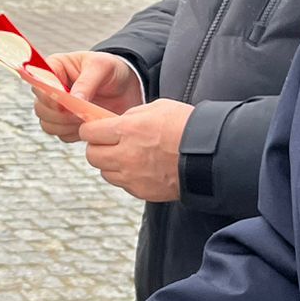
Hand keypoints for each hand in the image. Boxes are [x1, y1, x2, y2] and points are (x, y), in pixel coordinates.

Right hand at [34, 50, 143, 139]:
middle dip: (59, 115)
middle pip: (40, 108)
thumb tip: (73, 100)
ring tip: (86, 119)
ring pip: (48, 124)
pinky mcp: (67, 124)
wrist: (127, 87)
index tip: (63, 104)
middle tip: (79, 114)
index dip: (47, 96)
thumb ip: (86, 83)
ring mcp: (57, 108)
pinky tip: (89, 125)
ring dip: (66, 126)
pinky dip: (74, 134)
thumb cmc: (111, 69)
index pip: (38, 82)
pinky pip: (62, 135)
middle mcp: (51, 89)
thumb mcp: (101, 67)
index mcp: (54, 68)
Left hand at [77, 99, 192, 201]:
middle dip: (96, 147)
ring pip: (105, 173)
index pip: (89, 132)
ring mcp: (132, 176)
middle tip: (107, 143)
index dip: (90, 129)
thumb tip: (115, 122)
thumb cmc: (186, 126)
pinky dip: (125, 177)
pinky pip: (122, 184)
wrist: (210, 155)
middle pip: (91, 155)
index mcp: (127, 130)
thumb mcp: (157, 108)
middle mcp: (125, 155)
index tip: (95, 128)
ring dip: (110, 164)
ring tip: (126, 156)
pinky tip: (140, 168)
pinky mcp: (142, 191)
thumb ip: (131, 116)